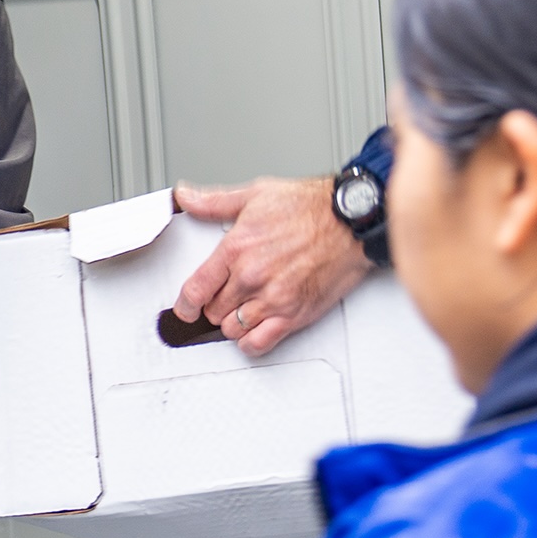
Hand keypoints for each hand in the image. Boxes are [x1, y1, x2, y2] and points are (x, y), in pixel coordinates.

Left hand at [171, 176, 372, 356]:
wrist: (351, 221)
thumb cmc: (311, 207)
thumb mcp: (256, 194)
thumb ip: (214, 202)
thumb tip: (186, 198)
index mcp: (237, 249)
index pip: (196, 289)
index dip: (184, 304)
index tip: (184, 308)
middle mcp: (252, 277)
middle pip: (213, 311)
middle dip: (214, 306)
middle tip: (223, 297)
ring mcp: (273, 299)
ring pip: (232, 330)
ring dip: (232, 323)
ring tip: (241, 309)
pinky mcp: (294, 315)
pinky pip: (259, 343)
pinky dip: (251, 343)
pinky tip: (253, 330)